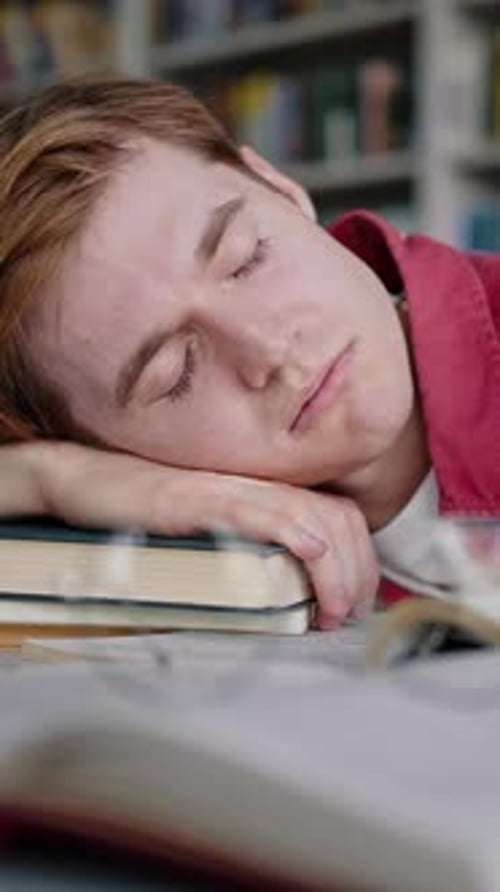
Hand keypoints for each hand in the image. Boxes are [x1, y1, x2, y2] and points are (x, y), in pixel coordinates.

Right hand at [10, 441, 379, 629]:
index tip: (352, 606)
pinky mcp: (194, 497)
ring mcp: (225, 489)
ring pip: (307, 515)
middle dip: (356, 573)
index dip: (360, 562)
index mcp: (262, 494)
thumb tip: (291, 599)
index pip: (338, 516)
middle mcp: (253, 486)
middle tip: (344, 618)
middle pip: (335, 517)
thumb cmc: (142, 520)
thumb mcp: (211, 540)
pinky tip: (309, 550)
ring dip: (332, 568)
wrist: (83, 483)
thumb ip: (251, 557)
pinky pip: (253, 507)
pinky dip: (290, 527)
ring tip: (331, 610)